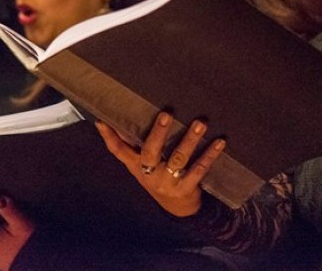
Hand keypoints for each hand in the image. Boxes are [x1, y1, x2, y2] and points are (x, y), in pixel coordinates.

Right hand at [96, 113, 225, 217]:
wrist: (178, 208)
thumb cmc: (158, 176)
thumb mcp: (143, 165)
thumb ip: (133, 145)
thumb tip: (116, 119)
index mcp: (136, 166)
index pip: (119, 151)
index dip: (110, 136)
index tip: (102, 120)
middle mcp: (150, 174)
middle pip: (151, 152)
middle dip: (158, 132)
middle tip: (167, 113)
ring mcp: (168, 182)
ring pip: (178, 159)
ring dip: (190, 140)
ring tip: (200, 123)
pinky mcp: (186, 188)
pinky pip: (199, 169)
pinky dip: (210, 155)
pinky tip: (219, 142)